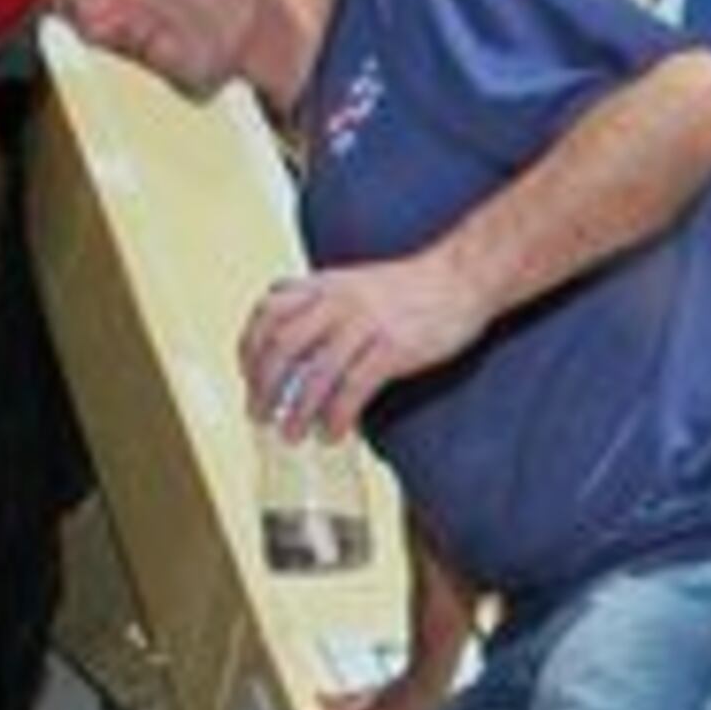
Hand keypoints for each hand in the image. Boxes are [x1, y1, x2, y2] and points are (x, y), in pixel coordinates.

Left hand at [242, 253, 487, 441]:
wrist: (463, 276)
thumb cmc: (415, 286)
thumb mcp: (355, 282)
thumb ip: (323, 304)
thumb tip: (299, 343)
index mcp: (324, 285)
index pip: (267, 312)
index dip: (249, 347)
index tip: (247, 375)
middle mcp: (337, 302)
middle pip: (282, 345)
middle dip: (263, 385)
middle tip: (258, 413)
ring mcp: (365, 324)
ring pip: (315, 373)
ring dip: (297, 409)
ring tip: (291, 433)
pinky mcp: (393, 348)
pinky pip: (354, 388)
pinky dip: (338, 415)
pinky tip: (334, 433)